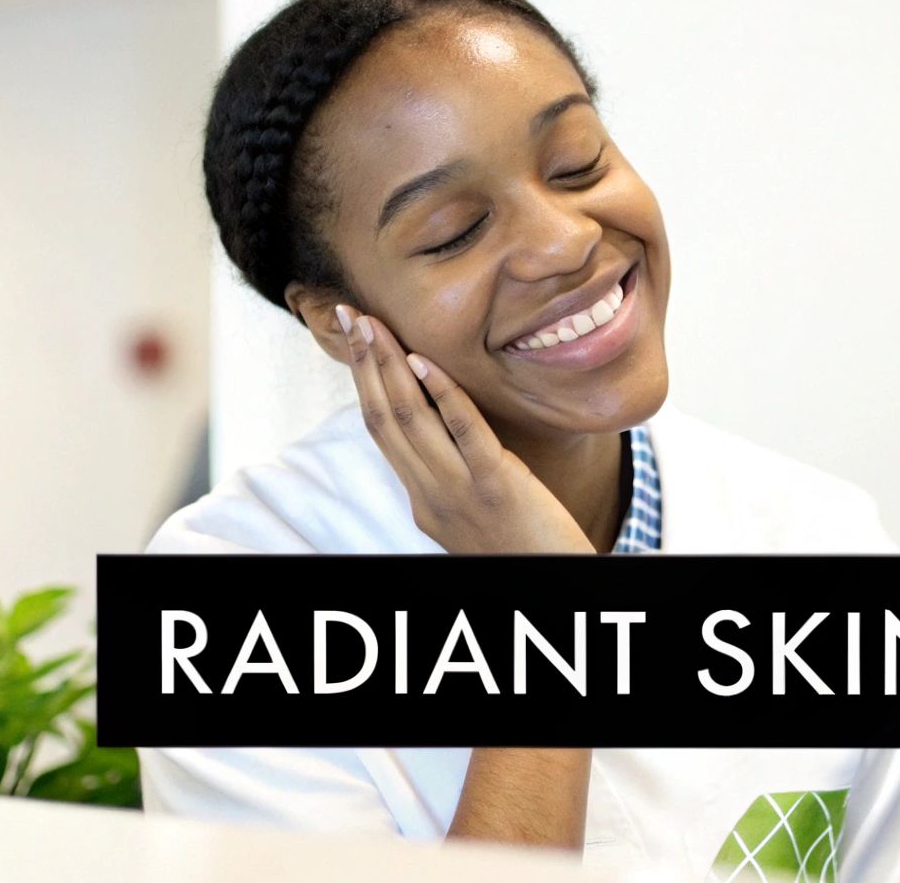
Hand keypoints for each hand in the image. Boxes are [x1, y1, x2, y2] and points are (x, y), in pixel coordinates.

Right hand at [337, 305, 591, 554]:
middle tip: (349, 314)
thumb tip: (445, 422)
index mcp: (421, 499)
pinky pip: (464, 432)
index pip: (380, 430)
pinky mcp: (497, 485)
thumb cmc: (524, 546)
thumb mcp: (473, 509)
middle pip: (384, 418)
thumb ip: (453, 471)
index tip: (354, 337)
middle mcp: (430, 494)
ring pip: (410, 420)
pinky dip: (441, 393)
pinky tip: (424, 359)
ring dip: (388, 365)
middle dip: (364, 362)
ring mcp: (460, 491)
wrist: (550, 584)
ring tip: (373, 325)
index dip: (363, 381)